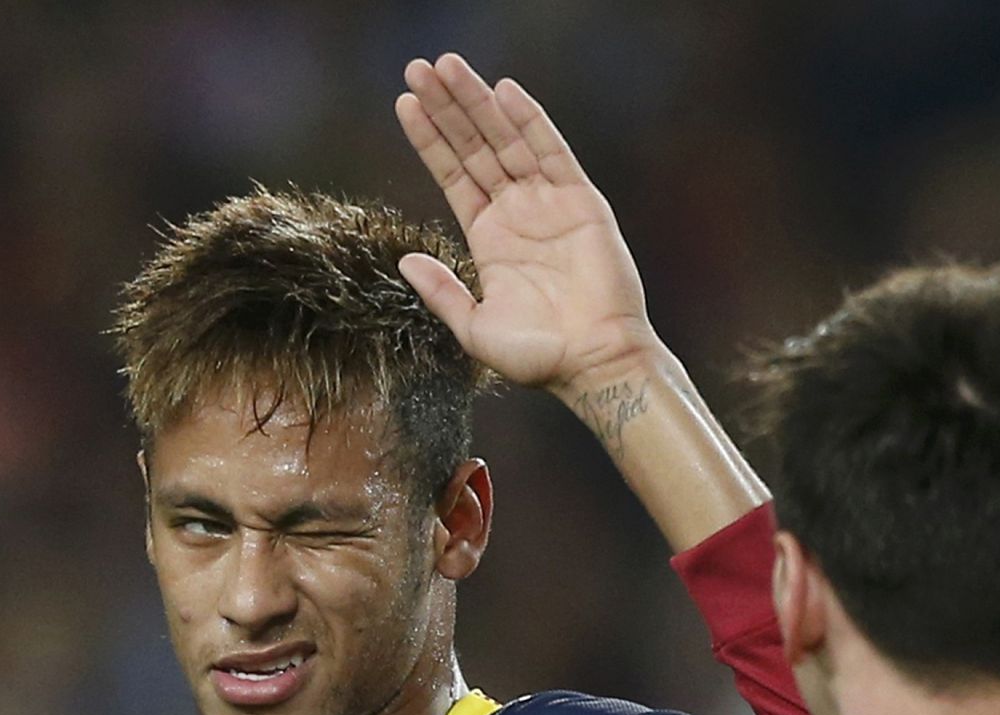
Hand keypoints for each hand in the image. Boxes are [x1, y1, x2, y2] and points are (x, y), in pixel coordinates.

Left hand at [395, 54, 663, 393]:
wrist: (595, 363)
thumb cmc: (539, 358)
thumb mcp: (474, 329)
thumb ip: (441, 292)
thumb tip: (405, 260)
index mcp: (489, 239)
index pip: (453, 175)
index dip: (430, 139)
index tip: (404, 102)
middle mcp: (517, 213)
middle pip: (475, 147)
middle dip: (448, 108)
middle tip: (418, 67)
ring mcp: (549, 204)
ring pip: (506, 141)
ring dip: (477, 103)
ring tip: (447, 66)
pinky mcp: (581, 202)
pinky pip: (551, 152)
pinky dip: (530, 121)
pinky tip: (504, 91)